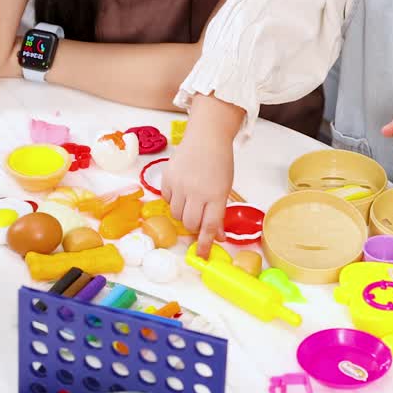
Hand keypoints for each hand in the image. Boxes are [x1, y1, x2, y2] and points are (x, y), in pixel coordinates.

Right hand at [163, 129, 232, 257]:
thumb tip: (218, 237)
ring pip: (176, 214)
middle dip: (194, 227)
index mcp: (216, 195)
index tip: (202, 255)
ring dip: (183, 214)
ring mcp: (180, 184)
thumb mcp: (225, 188)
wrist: (206, 137)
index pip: (210, 226)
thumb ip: (220, 213)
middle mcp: (197, 191)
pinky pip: (167, 200)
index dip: (205, 244)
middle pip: (190, 223)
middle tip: (198, 220)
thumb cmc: (219, 163)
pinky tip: (182, 189)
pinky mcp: (167, 178)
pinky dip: (174, 200)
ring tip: (191, 200)